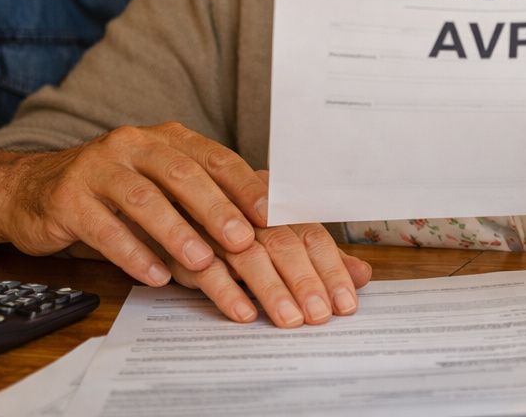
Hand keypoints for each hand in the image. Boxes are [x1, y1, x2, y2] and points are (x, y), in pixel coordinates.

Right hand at [0, 122, 269, 289]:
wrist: (31, 190)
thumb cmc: (112, 192)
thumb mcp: (159, 183)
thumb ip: (202, 194)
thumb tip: (265, 212)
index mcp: (163, 138)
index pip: (212, 157)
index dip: (243, 184)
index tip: (270, 214)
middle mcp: (132, 145)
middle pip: (181, 174)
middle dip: (215, 209)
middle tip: (243, 240)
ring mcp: (96, 168)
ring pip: (143, 199)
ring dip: (176, 232)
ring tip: (201, 263)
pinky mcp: (66, 198)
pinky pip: (103, 227)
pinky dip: (132, 253)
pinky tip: (152, 277)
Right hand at [160, 219, 373, 326]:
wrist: (162, 209)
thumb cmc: (232, 228)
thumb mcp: (277, 239)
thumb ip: (318, 256)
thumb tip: (363, 274)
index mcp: (276, 206)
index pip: (310, 233)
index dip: (331, 268)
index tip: (346, 303)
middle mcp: (248, 211)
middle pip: (283, 242)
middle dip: (304, 280)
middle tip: (319, 315)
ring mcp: (213, 227)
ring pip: (248, 255)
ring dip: (270, 289)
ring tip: (289, 319)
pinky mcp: (180, 247)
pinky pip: (204, 269)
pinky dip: (225, 292)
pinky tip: (244, 314)